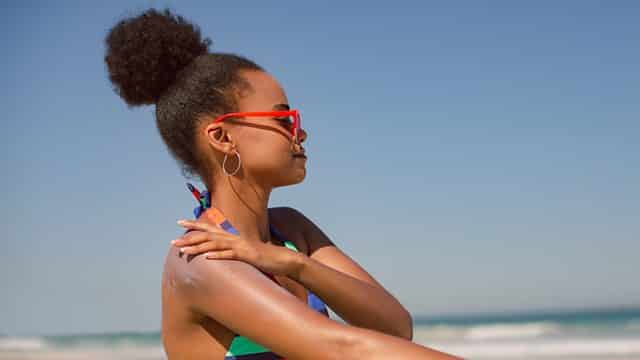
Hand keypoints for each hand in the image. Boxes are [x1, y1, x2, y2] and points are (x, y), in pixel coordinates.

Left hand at [172, 219, 302, 276]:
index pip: (209, 228)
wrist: (282, 259)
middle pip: (207, 235)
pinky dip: (218, 256)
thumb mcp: (243, 252)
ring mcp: (240, 246)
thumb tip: (218, 252)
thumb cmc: (262, 257)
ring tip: (183, 251)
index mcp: (232, 236)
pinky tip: (207, 258)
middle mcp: (234, 238)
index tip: (179, 222)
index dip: (194, 224)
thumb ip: (231, 249)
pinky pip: (230, 255)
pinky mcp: (247, 255)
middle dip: (189, 238)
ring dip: (198, 247)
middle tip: (172, 242)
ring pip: (215, 245)